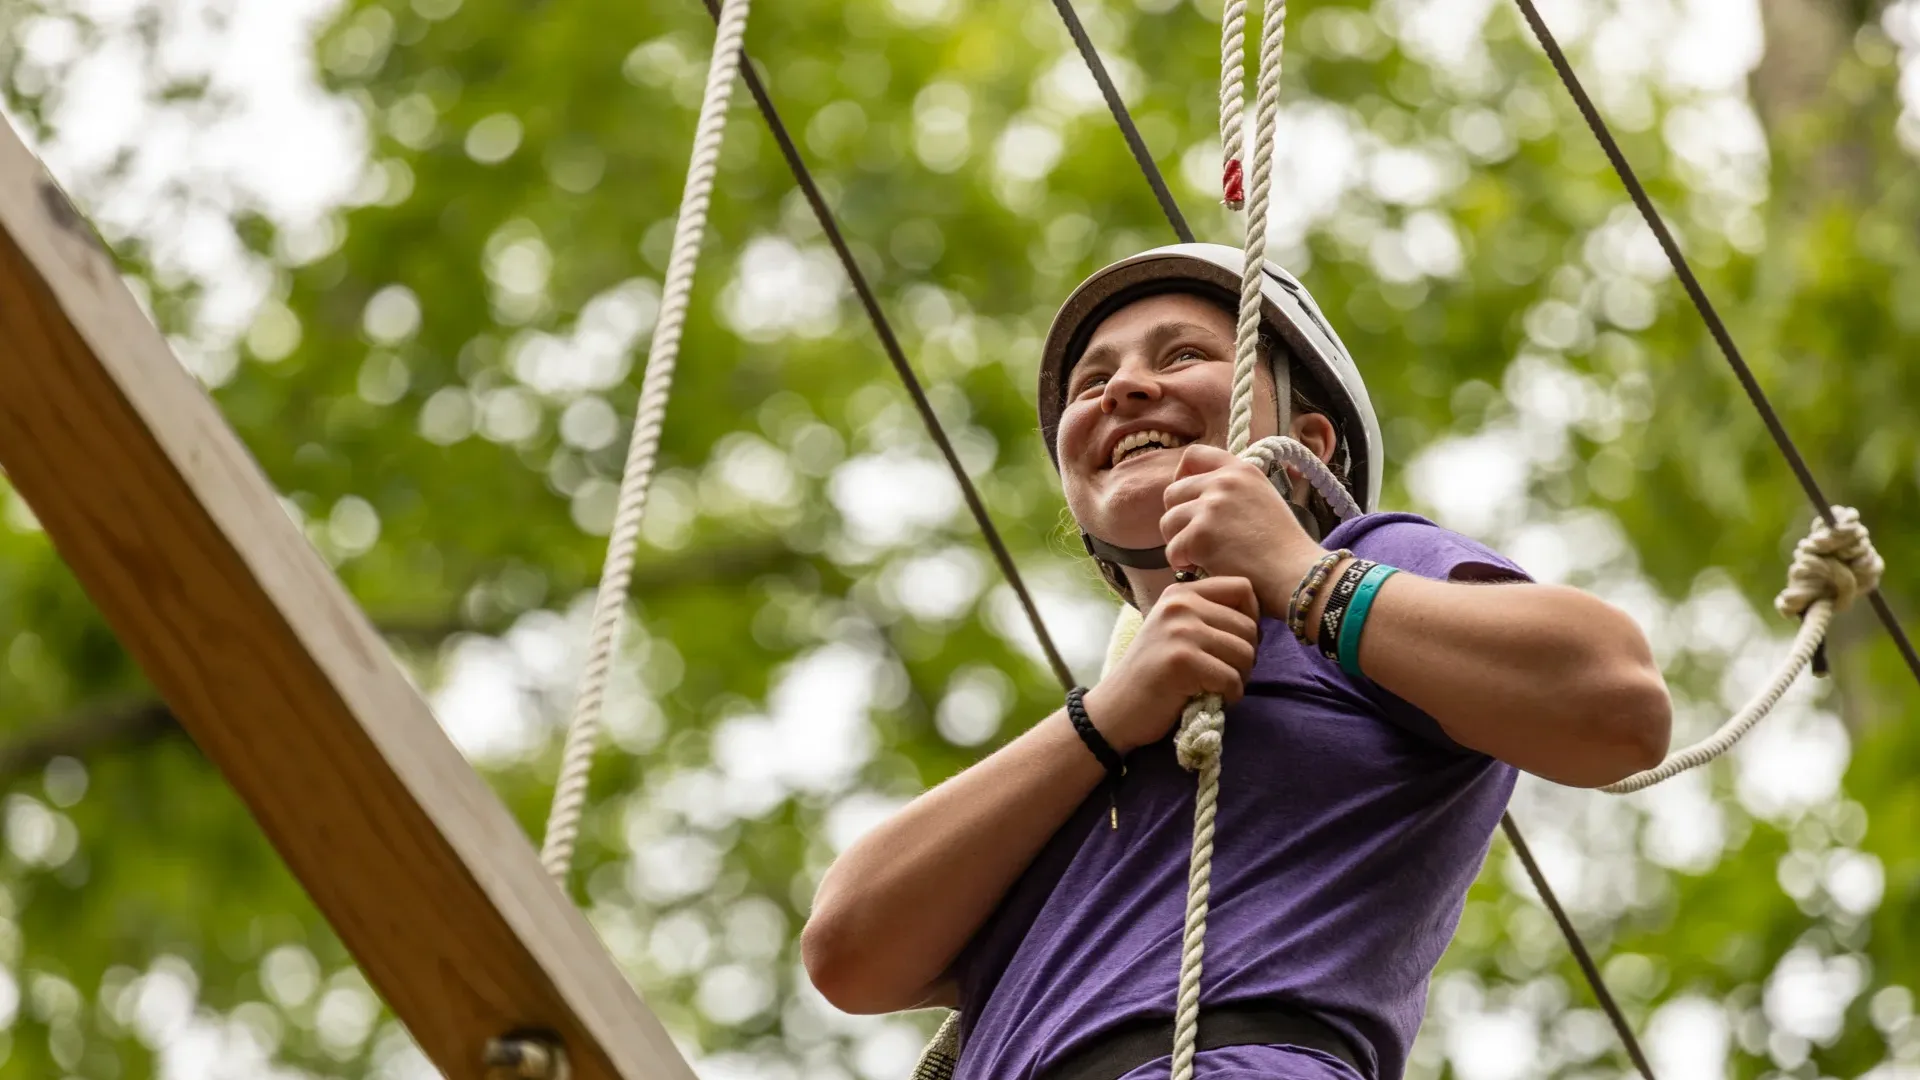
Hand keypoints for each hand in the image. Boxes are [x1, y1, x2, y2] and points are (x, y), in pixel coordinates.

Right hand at [1083, 576, 1259, 754]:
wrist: (1116, 710)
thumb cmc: (1153, 675)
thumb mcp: (1175, 630)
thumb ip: (1206, 615)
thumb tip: (1256, 621)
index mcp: (1180, 593)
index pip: (1243, 588)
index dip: (1252, 617)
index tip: (1234, 642)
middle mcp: (1180, 604)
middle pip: (1248, 625)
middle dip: (1247, 657)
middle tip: (1226, 674)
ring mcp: (1180, 631)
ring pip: (1245, 652)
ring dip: (1240, 677)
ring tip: (1218, 687)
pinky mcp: (1182, 660)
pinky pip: (1231, 678)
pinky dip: (1230, 695)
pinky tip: (1211, 699)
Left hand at [1160, 444, 1321, 617]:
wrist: (1296, 575)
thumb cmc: (1284, 548)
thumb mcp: (1263, 499)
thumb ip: (1234, 491)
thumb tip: (1201, 497)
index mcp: (1241, 470)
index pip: (1193, 454)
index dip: (1182, 475)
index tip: (1187, 499)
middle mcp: (1223, 482)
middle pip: (1172, 492)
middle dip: (1178, 518)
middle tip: (1194, 540)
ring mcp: (1211, 507)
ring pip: (1167, 521)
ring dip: (1178, 542)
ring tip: (1199, 557)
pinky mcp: (1200, 535)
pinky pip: (1172, 550)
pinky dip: (1181, 564)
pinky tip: (1201, 570)